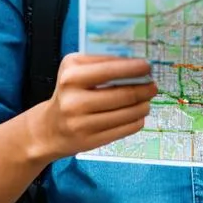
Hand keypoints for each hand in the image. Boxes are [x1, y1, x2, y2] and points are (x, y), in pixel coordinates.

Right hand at [34, 54, 157, 161]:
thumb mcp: (74, 70)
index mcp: (70, 77)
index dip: (133, 68)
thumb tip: (134, 61)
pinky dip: (136, 120)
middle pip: (122, 95)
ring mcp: (81, 124)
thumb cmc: (68, 93)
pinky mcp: (90, 141)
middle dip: (144, 89)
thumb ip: (100, 63)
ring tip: (147, 100)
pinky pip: (124, 129)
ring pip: (126, 114)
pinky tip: (138, 114)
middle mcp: (74, 101)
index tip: (148, 66)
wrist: (49, 128)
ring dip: (143, 105)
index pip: (109, 70)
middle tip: (153, 85)